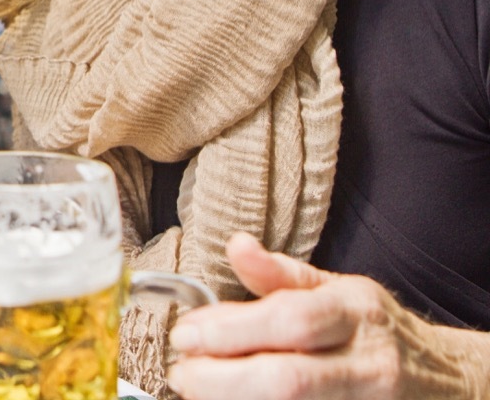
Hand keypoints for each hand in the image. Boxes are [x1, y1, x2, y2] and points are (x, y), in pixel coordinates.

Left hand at [165, 232, 483, 398]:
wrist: (448, 382)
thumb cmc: (375, 331)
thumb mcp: (337, 290)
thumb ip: (280, 276)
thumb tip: (235, 245)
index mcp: (355, 312)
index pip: (289, 320)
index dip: (230, 331)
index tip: (186, 334)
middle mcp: (366, 364)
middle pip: (286, 380)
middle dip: (221, 380)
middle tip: (182, 374)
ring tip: (199, 392)